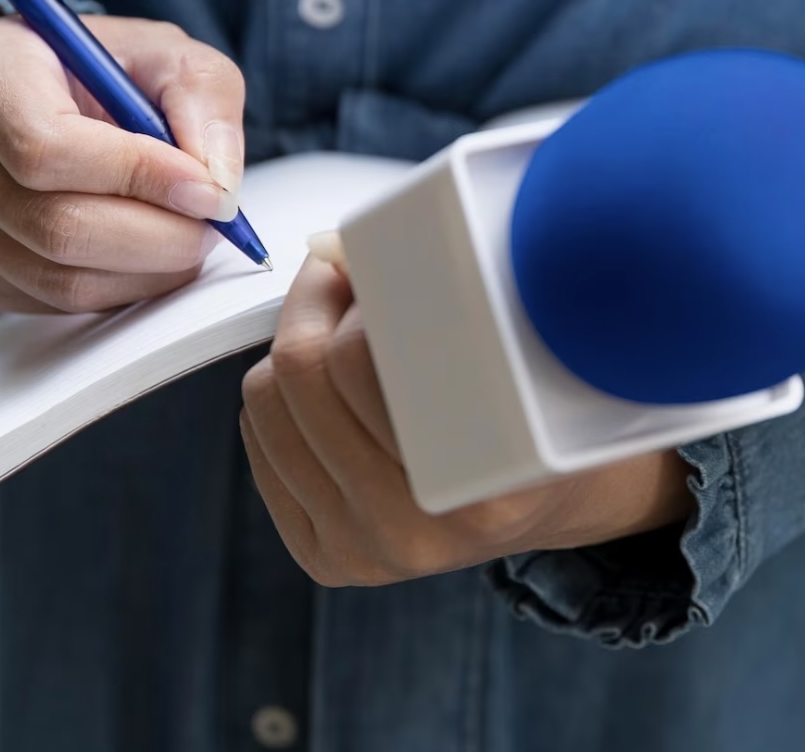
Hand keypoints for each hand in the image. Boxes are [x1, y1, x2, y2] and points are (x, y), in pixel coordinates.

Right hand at [0, 14, 244, 313]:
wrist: (49, 99)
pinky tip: (145, 254)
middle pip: (57, 226)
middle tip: (211, 224)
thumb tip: (217, 184)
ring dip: (148, 271)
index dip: (136, 176)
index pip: (46, 145)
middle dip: (158, 237)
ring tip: (188, 236)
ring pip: (61, 280)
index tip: (205, 189)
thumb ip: (204, 101)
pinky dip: (120, 290)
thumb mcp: (168, 55)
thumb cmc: (106, 74)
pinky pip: (55, 304)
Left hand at [239, 254, 694, 586]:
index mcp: (484, 485)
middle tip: (347, 277)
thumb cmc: (538, 410)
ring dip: (296, 349)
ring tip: (345, 333)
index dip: (353, 289)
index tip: (368, 257)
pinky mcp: (328, 558)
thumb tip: (335, 247)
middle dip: (315, 303)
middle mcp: (419, 528)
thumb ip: (446, 297)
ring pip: (266, 404)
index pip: (357, 358)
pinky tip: (331, 389)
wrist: (545, 499)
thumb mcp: (525, 346)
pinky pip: (259, 444)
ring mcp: (367, 549)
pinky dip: (282, 399)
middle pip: (300, 372)